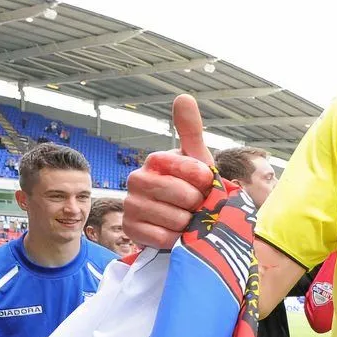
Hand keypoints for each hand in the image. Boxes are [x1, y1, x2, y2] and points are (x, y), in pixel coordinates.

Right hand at [121, 96, 212, 249]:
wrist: (184, 222)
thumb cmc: (194, 189)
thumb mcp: (198, 160)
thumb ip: (191, 130)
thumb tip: (183, 96)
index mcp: (156, 160)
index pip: (190, 168)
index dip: (204, 180)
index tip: (206, 183)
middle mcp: (137, 179)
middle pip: (183, 195)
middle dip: (198, 204)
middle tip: (196, 206)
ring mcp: (131, 204)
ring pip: (176, 218)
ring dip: (189, 224)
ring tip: (186, 220)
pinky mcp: (130, 229)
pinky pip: (163, 237)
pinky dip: (176, 239)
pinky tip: (174, 233)